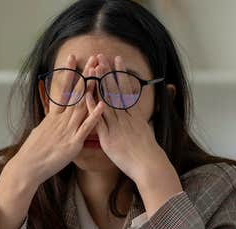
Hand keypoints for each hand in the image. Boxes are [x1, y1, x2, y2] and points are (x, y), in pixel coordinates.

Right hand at [7, 54, 104, 188]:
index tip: (73, 57)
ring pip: (82, 105)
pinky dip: (94, 116)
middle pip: (75, 93)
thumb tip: (51, 116)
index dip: (68, 72)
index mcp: (53, 116)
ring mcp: (67, 130)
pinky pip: (86, 128)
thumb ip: (50, 122)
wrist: (27, 167)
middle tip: (93, 58)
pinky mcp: (73, 143)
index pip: (62, 89)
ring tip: (99, 73)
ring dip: (92, 89)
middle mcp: (61, 120)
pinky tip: (102, 104)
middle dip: (85, 74)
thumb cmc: (33, 153)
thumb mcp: (41, 132)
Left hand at [87, 54, 181, 212]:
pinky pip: (99, 120)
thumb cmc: (147, 153)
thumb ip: (138, 122)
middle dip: (108, 72)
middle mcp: (125, 117)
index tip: (116, 60)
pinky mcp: (109, 137)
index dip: (120, 74)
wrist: (149, 166)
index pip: (125, 89)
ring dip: (100, 83)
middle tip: (102, 56)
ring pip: (107, 101)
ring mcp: (117, 126)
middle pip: (115, 90)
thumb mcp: (145, 132)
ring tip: (94, 67)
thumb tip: (136, 115)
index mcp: (134, 115)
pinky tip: (86, 95)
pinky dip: (92, 107)